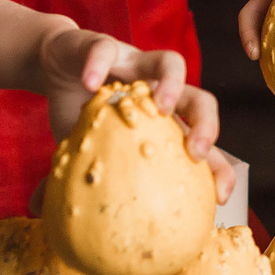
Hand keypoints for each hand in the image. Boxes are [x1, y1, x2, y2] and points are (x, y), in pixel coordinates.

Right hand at [36, 28, 232, 200]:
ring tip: (160, 107)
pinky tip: (90, 84)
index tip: (222, 196)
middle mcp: (157, 90)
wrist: (56, 66)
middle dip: (207, 125)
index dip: (217, 167)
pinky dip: (98, 66)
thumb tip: (53, 228)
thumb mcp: (79, 152)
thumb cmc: (79, 114)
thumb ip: (75, 184)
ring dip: (172, 84)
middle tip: (197, 150)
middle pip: (201, 100)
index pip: (200, 144)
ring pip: (171, 63)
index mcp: (162, 121)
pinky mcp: (104, 46)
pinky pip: (106, 50)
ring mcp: (135, 64)